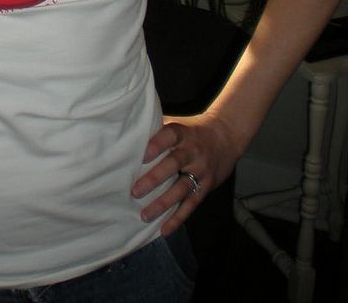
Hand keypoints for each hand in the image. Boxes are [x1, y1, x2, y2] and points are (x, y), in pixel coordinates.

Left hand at [131, 111, 240, 234]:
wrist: (227, 136)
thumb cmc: (192, 130)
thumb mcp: (179, 124)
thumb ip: (158, 129)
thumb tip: (128, 132)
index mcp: (183, 132)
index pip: (170, 136)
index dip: (157, 144)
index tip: (142, 155)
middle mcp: (193, 151)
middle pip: (174, 164)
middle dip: (154, 178)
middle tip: (135, 191)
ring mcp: (201, 170)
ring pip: (181, 188)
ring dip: (163, 203)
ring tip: (144, 215)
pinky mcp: (206, 186)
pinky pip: (191, 204)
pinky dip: (178, 218)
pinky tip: (164, 229)